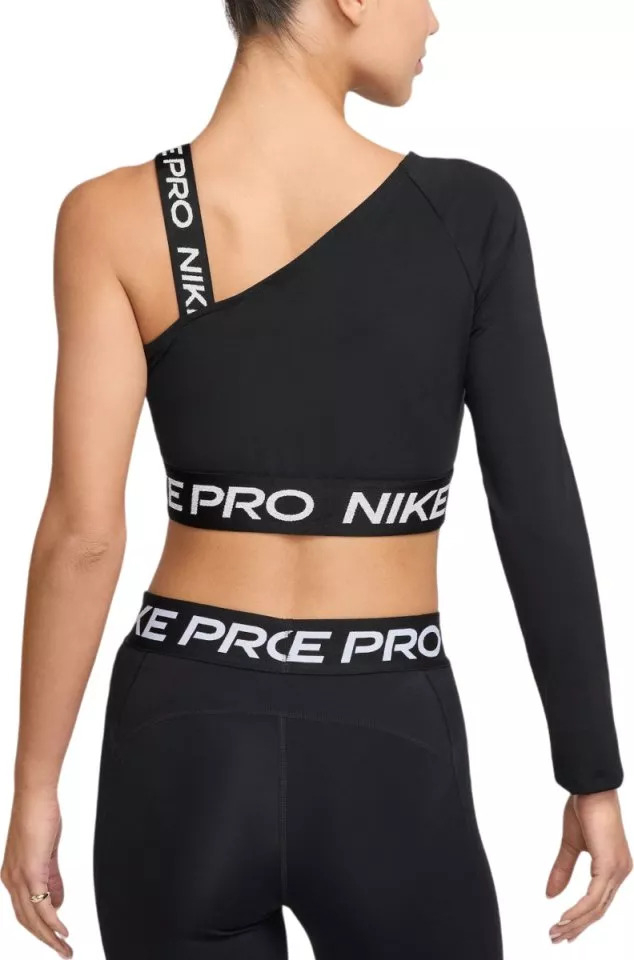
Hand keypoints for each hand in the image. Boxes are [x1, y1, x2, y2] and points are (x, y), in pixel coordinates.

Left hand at [1, 789, 71, 957]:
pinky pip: (41, 905)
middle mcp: (11, 880)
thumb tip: (57, 902)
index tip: (54, 940)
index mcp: (12, 875)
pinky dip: (52, 922)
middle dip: (45, 940)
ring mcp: (19, 877)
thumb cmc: (39, 816)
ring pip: (33, 918)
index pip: (24, 911)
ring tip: (65, 949)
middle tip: (63, 953)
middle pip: (27, 921)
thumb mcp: (47, 853)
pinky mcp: (31, 871)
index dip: (39, 928)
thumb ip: (52, 879)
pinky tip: (62, 932)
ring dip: (50, 937)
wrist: (34, 797)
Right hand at [546, 789, 631, 943]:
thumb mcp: (571, 845)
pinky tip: (565, 918)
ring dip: (575, 923)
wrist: (592, 788)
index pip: (599, 902)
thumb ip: (563, 870)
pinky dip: (578, 910)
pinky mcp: (610, 866)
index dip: (581, 919)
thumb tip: (550, 894)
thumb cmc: (586, 809)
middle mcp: (621, 872)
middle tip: (556, 938)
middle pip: (599, 910)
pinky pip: (594, 897)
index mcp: (615, 868)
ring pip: (597, 908)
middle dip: (576, 927)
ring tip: (556, 932)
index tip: (564, 930)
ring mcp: (618, 871)